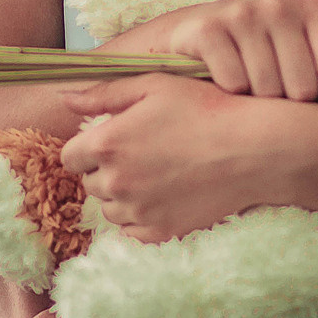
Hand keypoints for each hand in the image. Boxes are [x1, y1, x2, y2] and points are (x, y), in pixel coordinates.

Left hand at [61, 75, 313, 240]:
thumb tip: (64, 98)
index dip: (90, 146)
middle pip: (90, 184)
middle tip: (145, 153)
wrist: (254, 148)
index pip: (70, 156)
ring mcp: (138, 211)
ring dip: (124, 195)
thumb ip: (104, 93)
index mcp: (107, 144)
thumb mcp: (155, 85)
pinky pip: (134, 230)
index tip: (115, 139)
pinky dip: (143, 216)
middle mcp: (116, 182)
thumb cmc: (207, 108)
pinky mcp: (161, 232)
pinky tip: (168, 194)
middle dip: (108, 170)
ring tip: (159, 174)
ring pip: (111, 209)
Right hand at [121, 0, 317, 100]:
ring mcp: (242, 13)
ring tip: (245, 91)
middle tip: (268, 96)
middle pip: (304, 87)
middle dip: (287, 106)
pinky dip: (227, 96)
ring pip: (268, 90)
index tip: (308, 96)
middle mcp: (279, 4)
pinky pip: (233, 84)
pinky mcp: (206, 28)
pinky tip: (220, 84)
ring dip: (255, 104)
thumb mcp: (296, 54)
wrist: (183, 39)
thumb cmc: (253, 56)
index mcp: (311, 8)